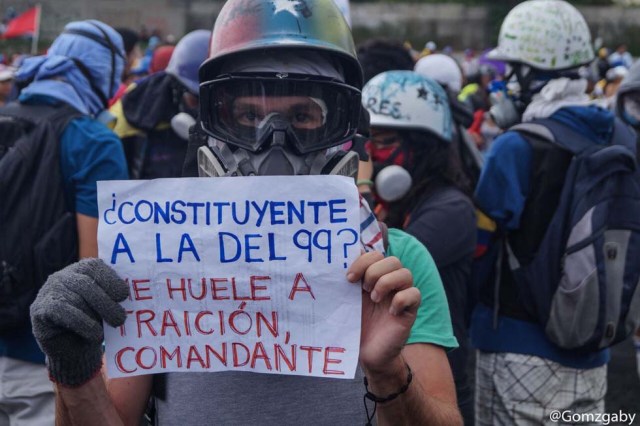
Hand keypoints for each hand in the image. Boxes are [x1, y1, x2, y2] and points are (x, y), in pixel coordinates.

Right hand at [30, 258, 128, 385]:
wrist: (74, 348)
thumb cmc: (96, 321)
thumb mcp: (107, 305)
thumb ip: (115, 295)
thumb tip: (133, 291)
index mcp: (81, 269)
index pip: (95, 267)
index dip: (110, 280)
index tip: (124, 295)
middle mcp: (63, 276)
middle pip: (86, 284)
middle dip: (106, 302)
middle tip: (121, 319)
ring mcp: (48, 291)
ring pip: (76, 299)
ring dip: (96, 315)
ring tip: (110, 328)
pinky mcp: (39, 309)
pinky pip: (63, 312)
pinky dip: (83, 324)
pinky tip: (95, 335)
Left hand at [347, 251, 419, 373]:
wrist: (368, 354)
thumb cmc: (356, 327)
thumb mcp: (348, 301)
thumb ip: (347, 283)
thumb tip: (333, 265)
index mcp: (373, 278)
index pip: (375, 254)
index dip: (363, 261)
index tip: (349, 278)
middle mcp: (390, 284)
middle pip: (393, 260)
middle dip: (375, 271)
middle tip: (364, 290)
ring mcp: (401, 296)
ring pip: (406, 273)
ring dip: (387, 283)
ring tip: (375, 299)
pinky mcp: (410, 311)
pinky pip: (415, 294)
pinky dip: (401, 299)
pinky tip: (391, 312)